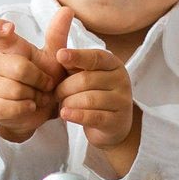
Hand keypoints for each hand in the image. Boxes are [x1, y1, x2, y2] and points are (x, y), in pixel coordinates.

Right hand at [0, 10, 71, 141]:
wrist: (37, 111)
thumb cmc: (43, 80)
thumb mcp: (54, 57)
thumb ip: (57, 34)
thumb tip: (67, 9)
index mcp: (10, 49)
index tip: (9, 28)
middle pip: (19, 68)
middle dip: (39, 80)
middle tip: (46, 85)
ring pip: (15, 89)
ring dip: (34, 96)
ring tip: (37, 97)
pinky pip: (8, 106)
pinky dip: (25, 108)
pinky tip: (30, 106)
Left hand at [54, 47, 140, 175]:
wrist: (112, 125)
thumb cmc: (95, 94)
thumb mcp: (86, 75)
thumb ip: (75, 64)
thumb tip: (61, 55)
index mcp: (113, 64)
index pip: (95, 57)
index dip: (77, 56)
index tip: (59, 55)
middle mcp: (121, 80)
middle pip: (86, 79)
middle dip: (65, 87)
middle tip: (56, 93)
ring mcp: (122, 101)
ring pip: (89, 99)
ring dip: (69, 102)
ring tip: (62, 105)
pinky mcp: (117, 121)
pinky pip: (94, 117)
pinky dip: (76, 115)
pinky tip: (65, 114)